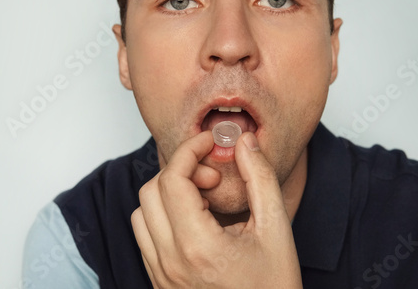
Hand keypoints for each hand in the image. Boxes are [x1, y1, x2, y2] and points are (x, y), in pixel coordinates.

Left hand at [131, 131, 301, 287]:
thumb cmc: (275, 286)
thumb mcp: (276, 228)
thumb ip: (259, 178)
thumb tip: (243, 142)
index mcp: (198, 247)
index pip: (173, 179)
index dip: (190, 150)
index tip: (209, 142)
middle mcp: (170, 263)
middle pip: (151, 191)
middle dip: (180, 171)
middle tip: (212, 176)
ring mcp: (161, 276)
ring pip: (141, 213)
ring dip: (168, 194)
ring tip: (203, 200)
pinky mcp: (159, 283)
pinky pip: (145, 238)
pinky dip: (163, 217)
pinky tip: (194, 221)